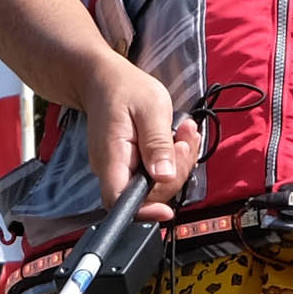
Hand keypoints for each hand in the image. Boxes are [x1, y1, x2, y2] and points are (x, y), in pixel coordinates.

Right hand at [85, 58, 196, 221]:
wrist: (105, 81)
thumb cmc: (125, 89)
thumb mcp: (150, 108)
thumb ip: (157, 143)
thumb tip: (164, 176)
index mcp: (112, 158)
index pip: (120, 201)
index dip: (144, 212)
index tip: (166, 211)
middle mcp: (112, 170)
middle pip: (148, 195)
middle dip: (176, 172)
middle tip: (187, 138)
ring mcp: (121, 169)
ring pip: (156, 185)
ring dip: (179, 163)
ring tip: (185, 131)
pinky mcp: (132, 166)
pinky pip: (156, 174)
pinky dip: (173, 159)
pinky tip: (179, 137)